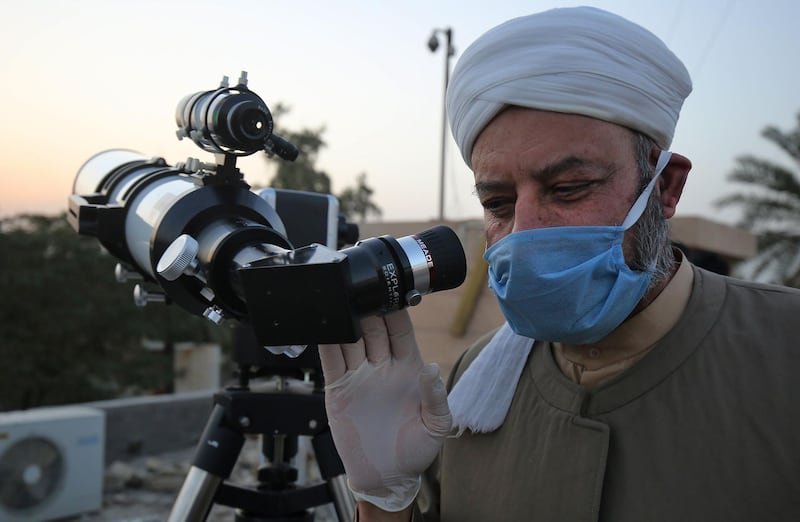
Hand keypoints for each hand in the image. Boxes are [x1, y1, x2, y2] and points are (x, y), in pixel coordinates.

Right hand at [319, 309, 451, 511]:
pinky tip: (325, 327)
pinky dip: (327, 343)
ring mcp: (359, 376)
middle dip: (369, 308)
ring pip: (351, 339)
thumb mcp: (436, 426)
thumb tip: (432, 368)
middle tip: (364, 289)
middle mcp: (382, 366)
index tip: (393, 292)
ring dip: (347, 320)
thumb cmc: (416, 451)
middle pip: (374, 328)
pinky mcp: (338, 389)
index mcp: (408, 368)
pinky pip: (331, 361)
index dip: (397, 312)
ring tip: (342, 300)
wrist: (386, 477)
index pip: (401, 331)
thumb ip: (436, 397)